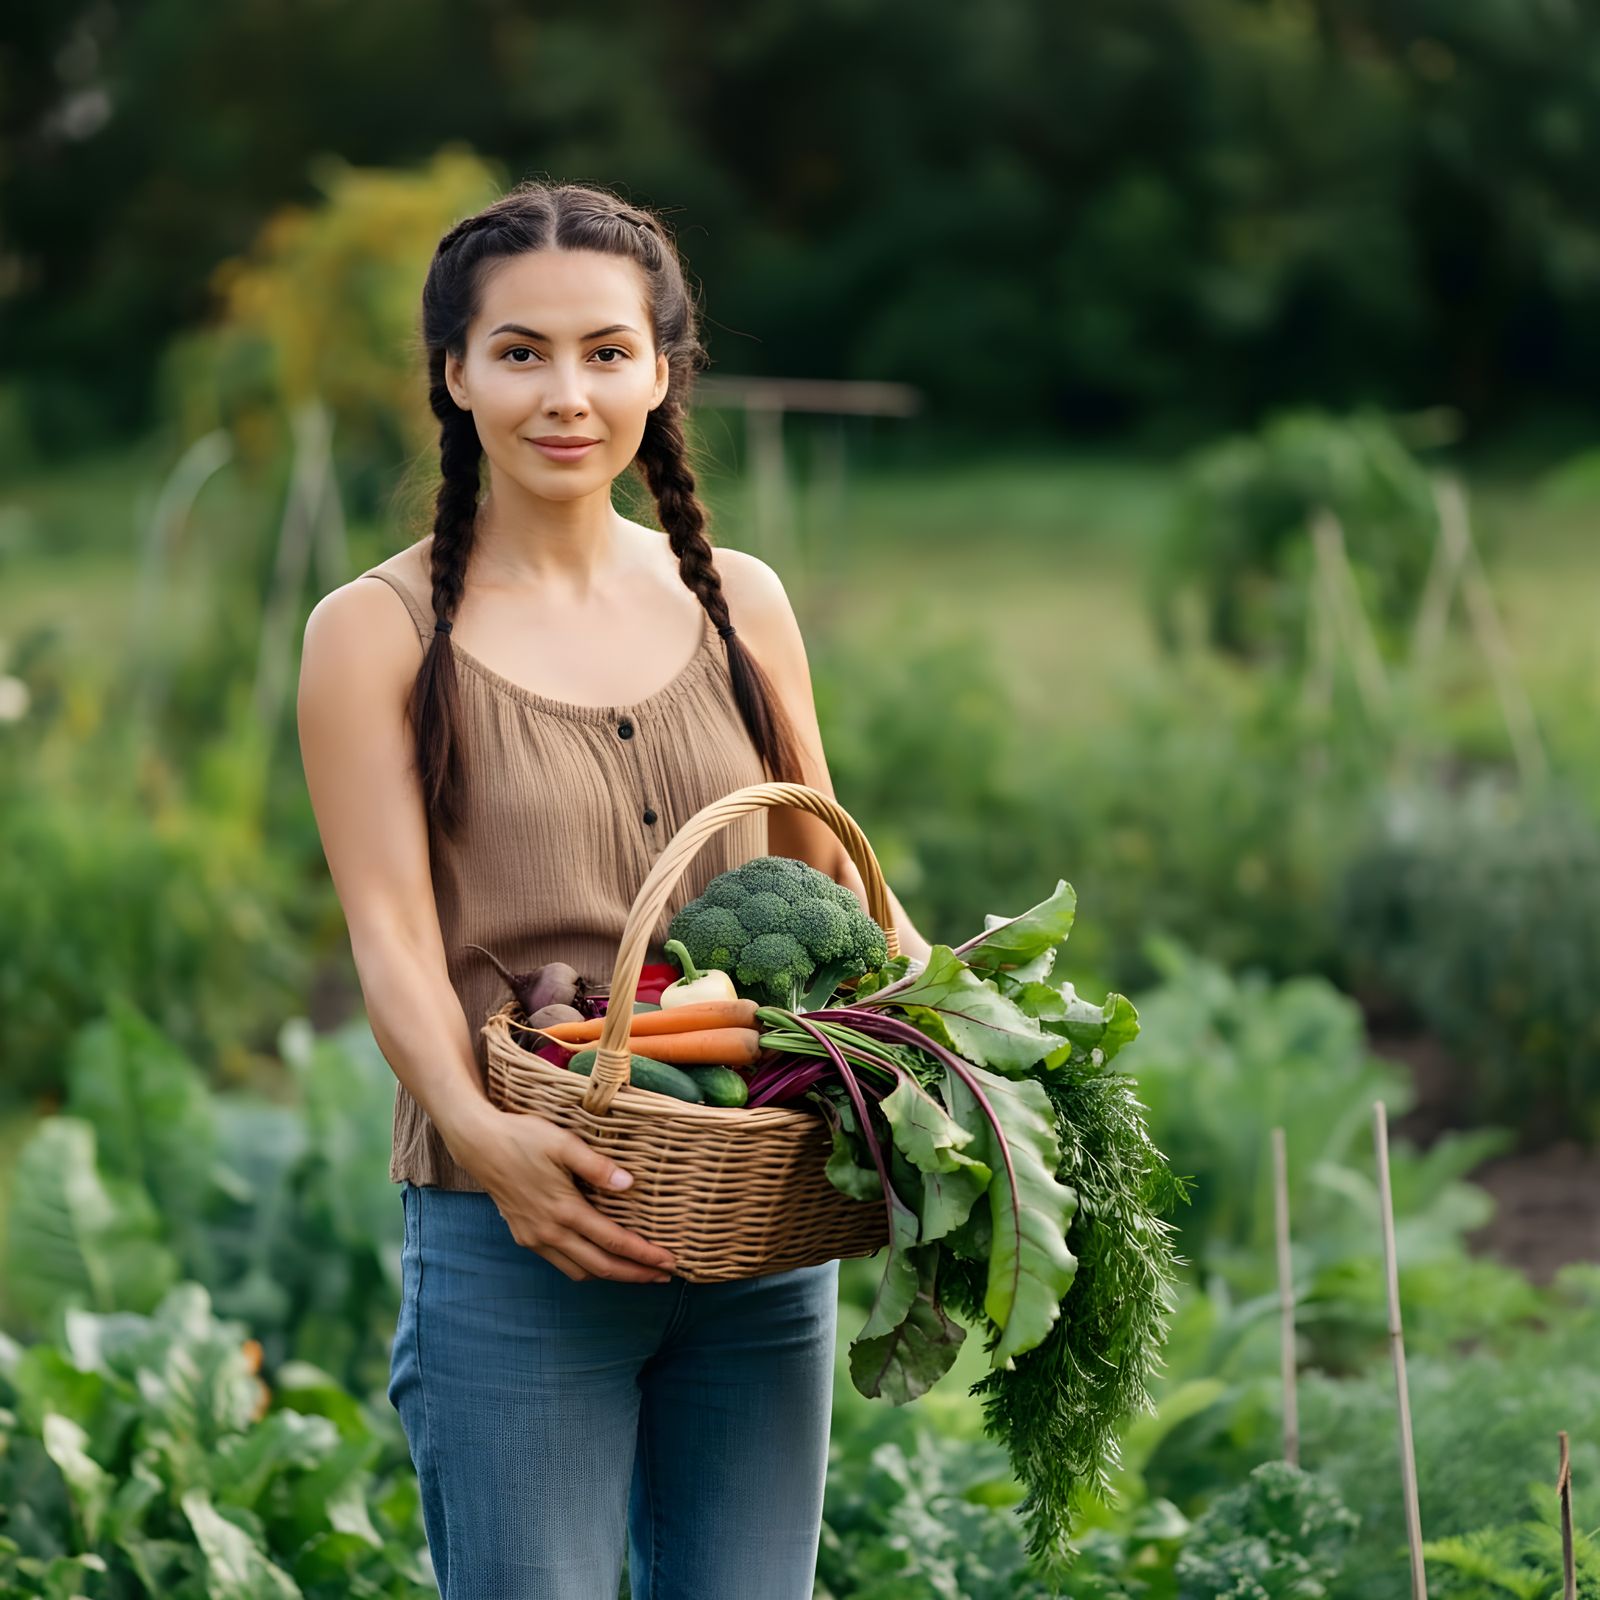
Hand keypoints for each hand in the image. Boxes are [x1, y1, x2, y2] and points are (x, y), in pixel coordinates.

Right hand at [456, 1107, 678, 1283]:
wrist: (479, 1145)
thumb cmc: (523, 1138)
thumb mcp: (563, 1143)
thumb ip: (597, 1167)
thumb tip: (630, 1184)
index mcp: (564, 1210)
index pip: (614, 1242)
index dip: (644, 1255)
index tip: (669, 1262)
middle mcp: (550, 1232)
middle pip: (601, 1266)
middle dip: (635, 1274)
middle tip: (664, 1277)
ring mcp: (534, 1238)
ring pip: (579, 1271)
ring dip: (610, 1274)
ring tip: (636, 1270)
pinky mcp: (525, 1236)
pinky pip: (561, 1262)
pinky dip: (585, 1266)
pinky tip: (598, 1255)